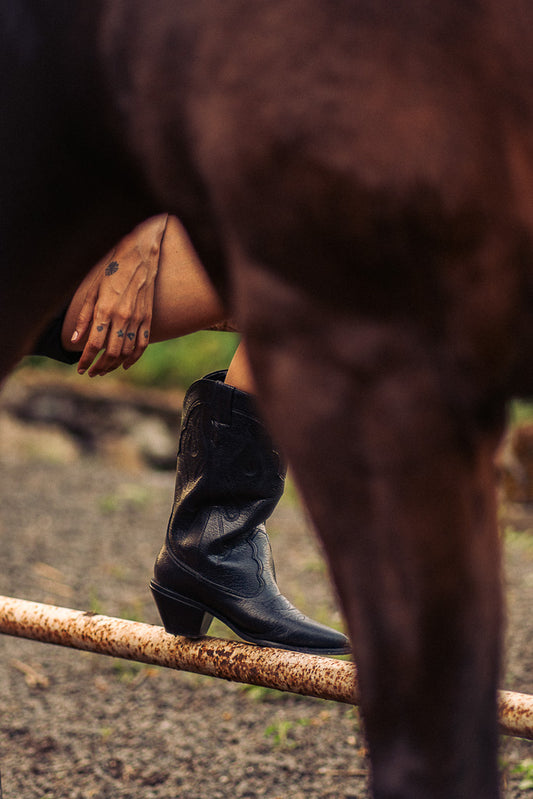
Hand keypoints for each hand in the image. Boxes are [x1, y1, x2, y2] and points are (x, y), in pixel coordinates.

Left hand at [73, 215, 167, 376]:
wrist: (139, 256)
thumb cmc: (111, 270)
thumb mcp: (91, 290)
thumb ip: (84, 316)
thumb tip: (75, 340)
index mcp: (105, 309)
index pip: (94, 344)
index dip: (86, 360)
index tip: (80, 368)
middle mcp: (122, 317)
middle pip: (111, 353)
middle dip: (99, 366)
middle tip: (92, 372)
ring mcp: (137, 319)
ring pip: (127, 352)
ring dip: (114, 365)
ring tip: (105, 369)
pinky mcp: (148, 318)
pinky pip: (142, 345)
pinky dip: (134, 358)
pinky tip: (125, 364)